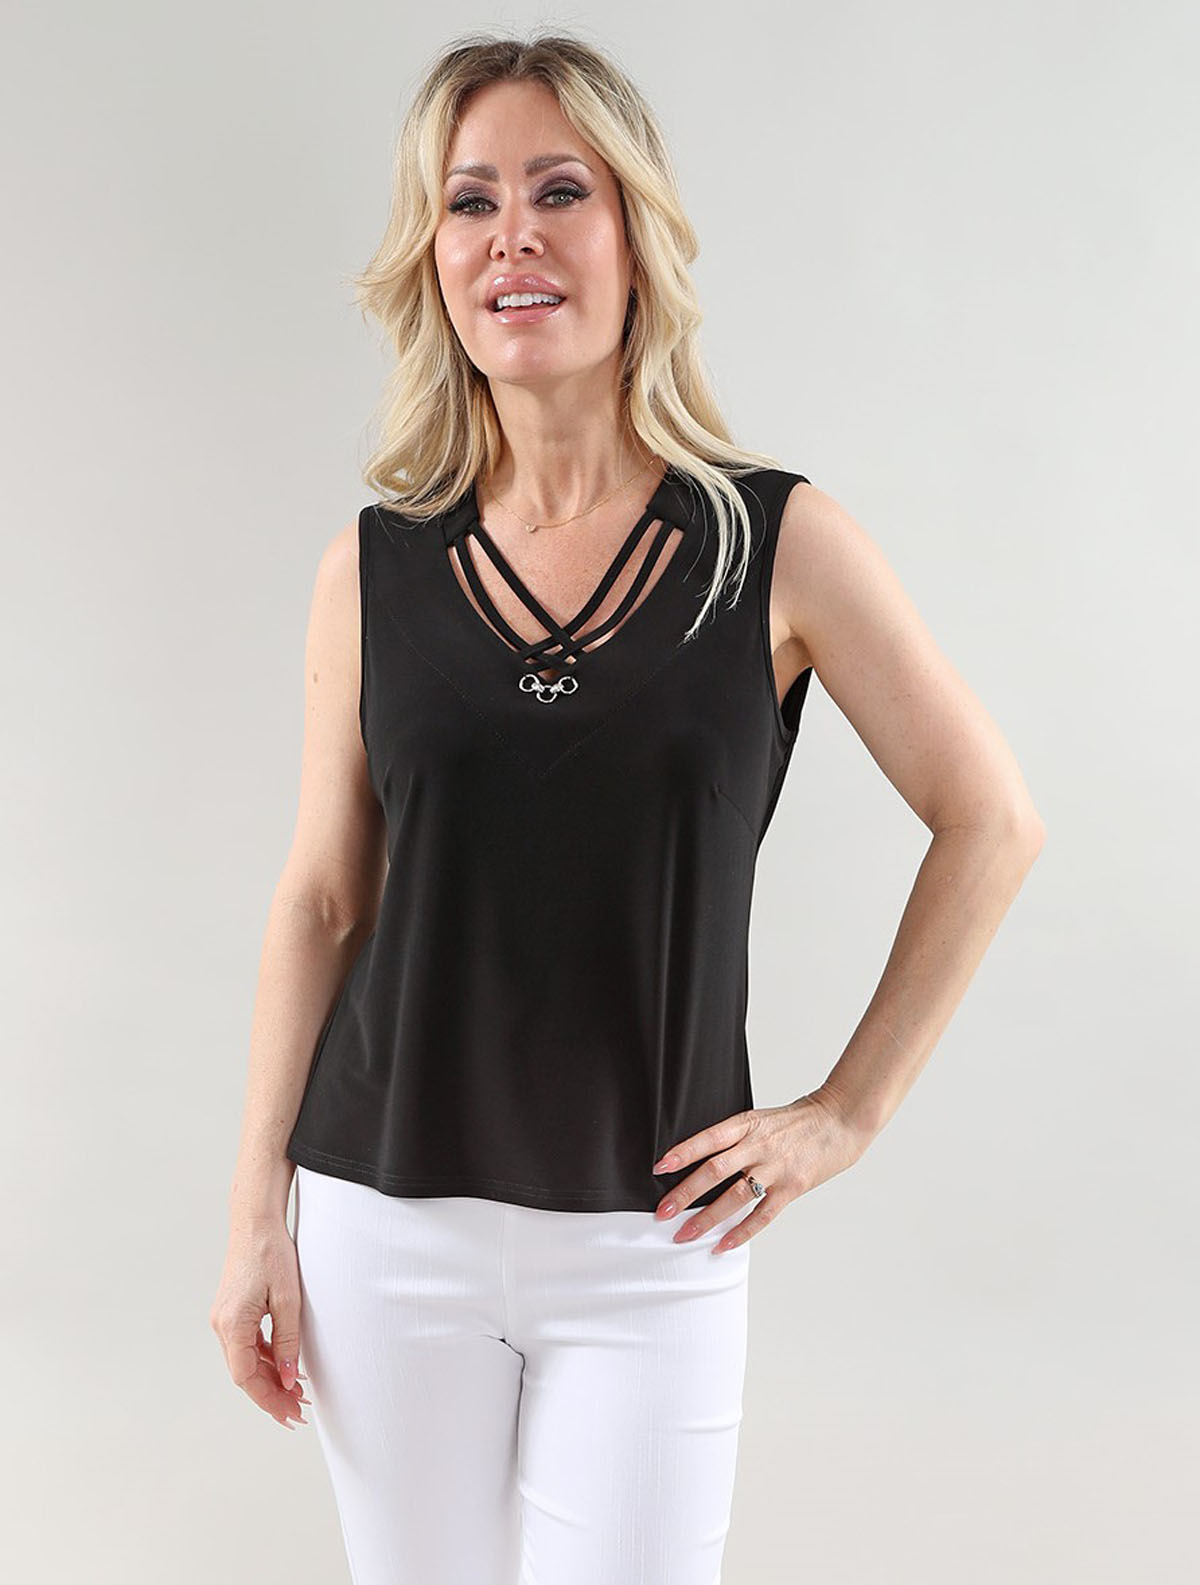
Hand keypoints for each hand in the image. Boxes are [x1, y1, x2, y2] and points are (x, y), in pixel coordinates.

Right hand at [210, 1220, 310, 1428]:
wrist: (255, 1223)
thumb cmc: (271, 1254)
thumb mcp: (288, 1300)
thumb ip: (287, 1341)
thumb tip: (290, 1378)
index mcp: (232, 1325)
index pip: (246, 1377)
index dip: (268, 1399)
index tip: (289, 1414)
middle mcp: (222, 1326)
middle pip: (245, 1373)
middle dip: (271, 1395)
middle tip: (299, 1412)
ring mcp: (225, 1319)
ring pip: (246, 1361)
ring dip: (270, 1379)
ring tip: (297, 1394)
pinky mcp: (232, 1312)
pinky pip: (247, 1346)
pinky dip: (266, 1360)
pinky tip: (286, 1367)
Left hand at [651, 1087, 872, 1252]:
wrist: (840, 1120)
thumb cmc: (798, 1121)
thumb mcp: (762, 1118)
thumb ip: (736, 1138)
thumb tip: (703, 1160)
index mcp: (748, 1124)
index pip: (708, 1139)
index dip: (682, 1154)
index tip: (659, 1168)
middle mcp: (759, 1146)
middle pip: (715, 1171)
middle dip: (685, 1194)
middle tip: (662, 1211)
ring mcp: (776, 1168)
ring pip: (734, 1196)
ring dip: (706, 1218)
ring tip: (684, 1234)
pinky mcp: (792, 1188)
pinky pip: (762, 1215)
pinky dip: (741, 1233)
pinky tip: (723, 1245)